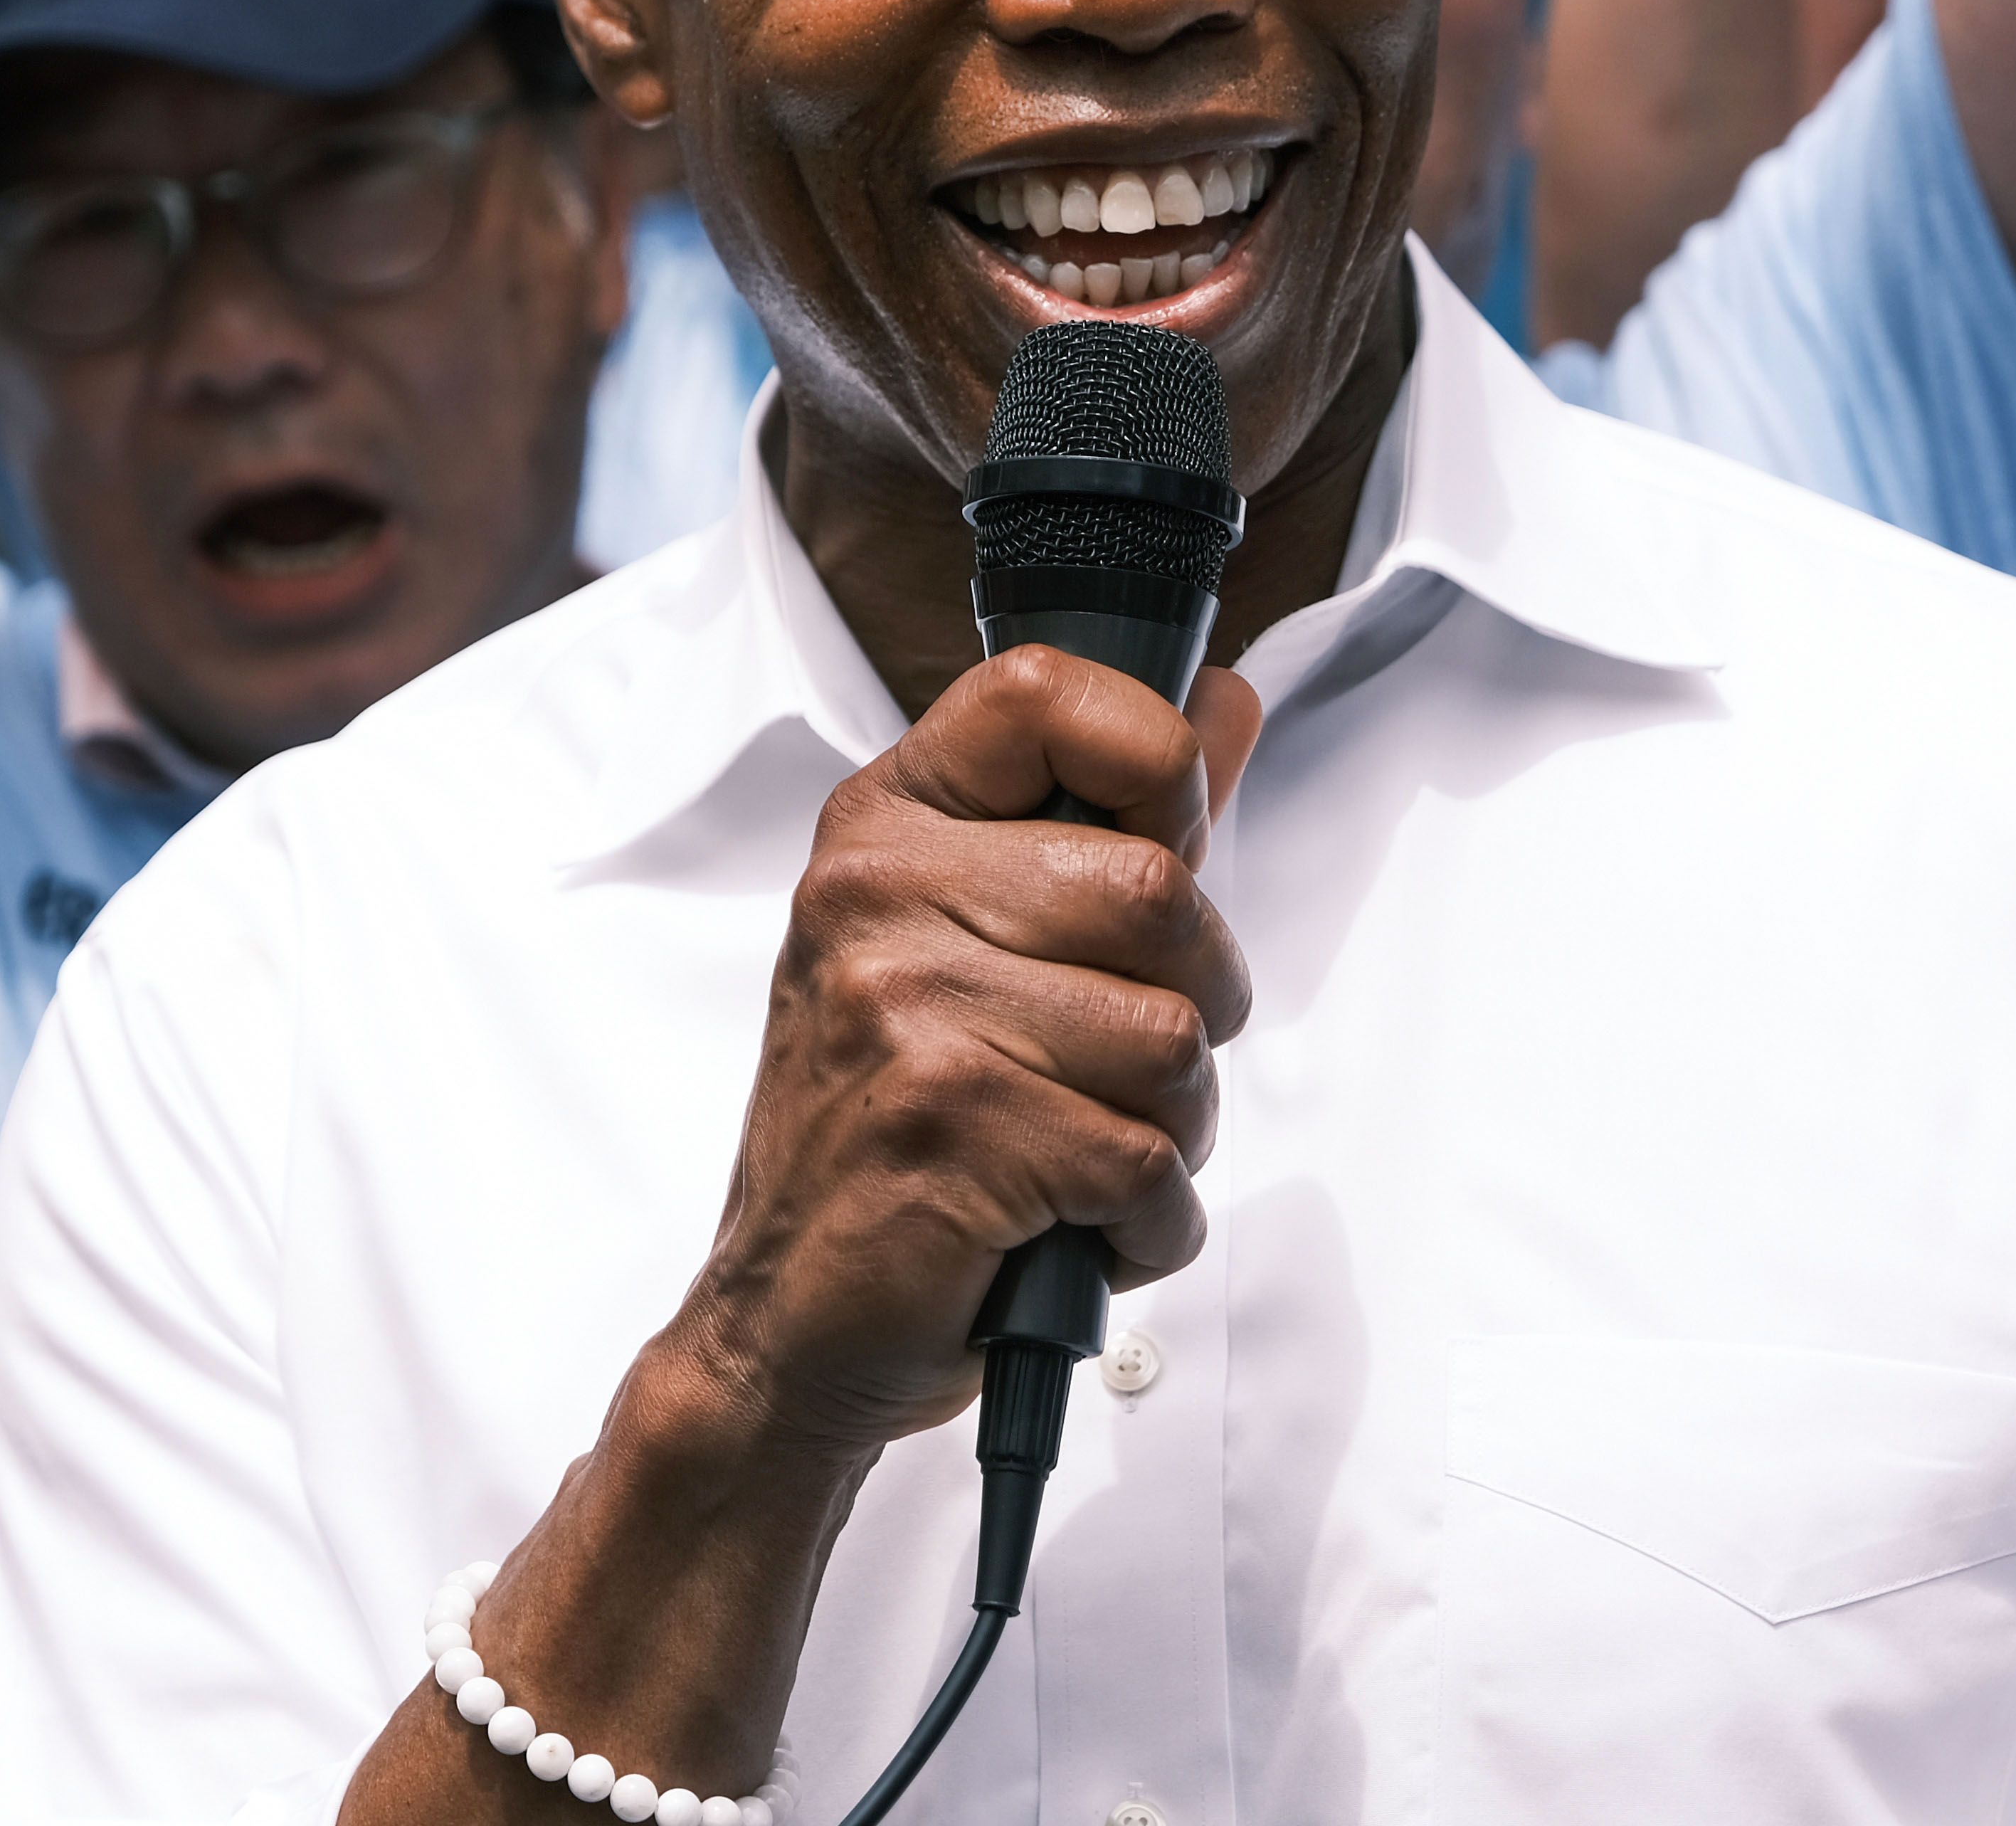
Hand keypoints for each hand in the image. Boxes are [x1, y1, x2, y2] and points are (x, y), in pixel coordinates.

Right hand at [663, 652, 1262, 1470]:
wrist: (785, 1321)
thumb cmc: (893, 1130)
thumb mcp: (972, 947)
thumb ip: (1112, 817)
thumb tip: (1230, 699)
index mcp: (883, 828)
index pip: (1043, 693)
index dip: (1154, 759)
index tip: (1163, 844)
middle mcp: (876, 898)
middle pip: (1156, 891)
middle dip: (1195, 1001)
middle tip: (1126, 1064)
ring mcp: (904, 1011)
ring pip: (1170, 1040)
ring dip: (1170, 1129)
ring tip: (1084, 1155)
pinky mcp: (950, 1130)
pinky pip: (1147, 1160)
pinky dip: (1146, 1223)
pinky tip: (1074, 1229)